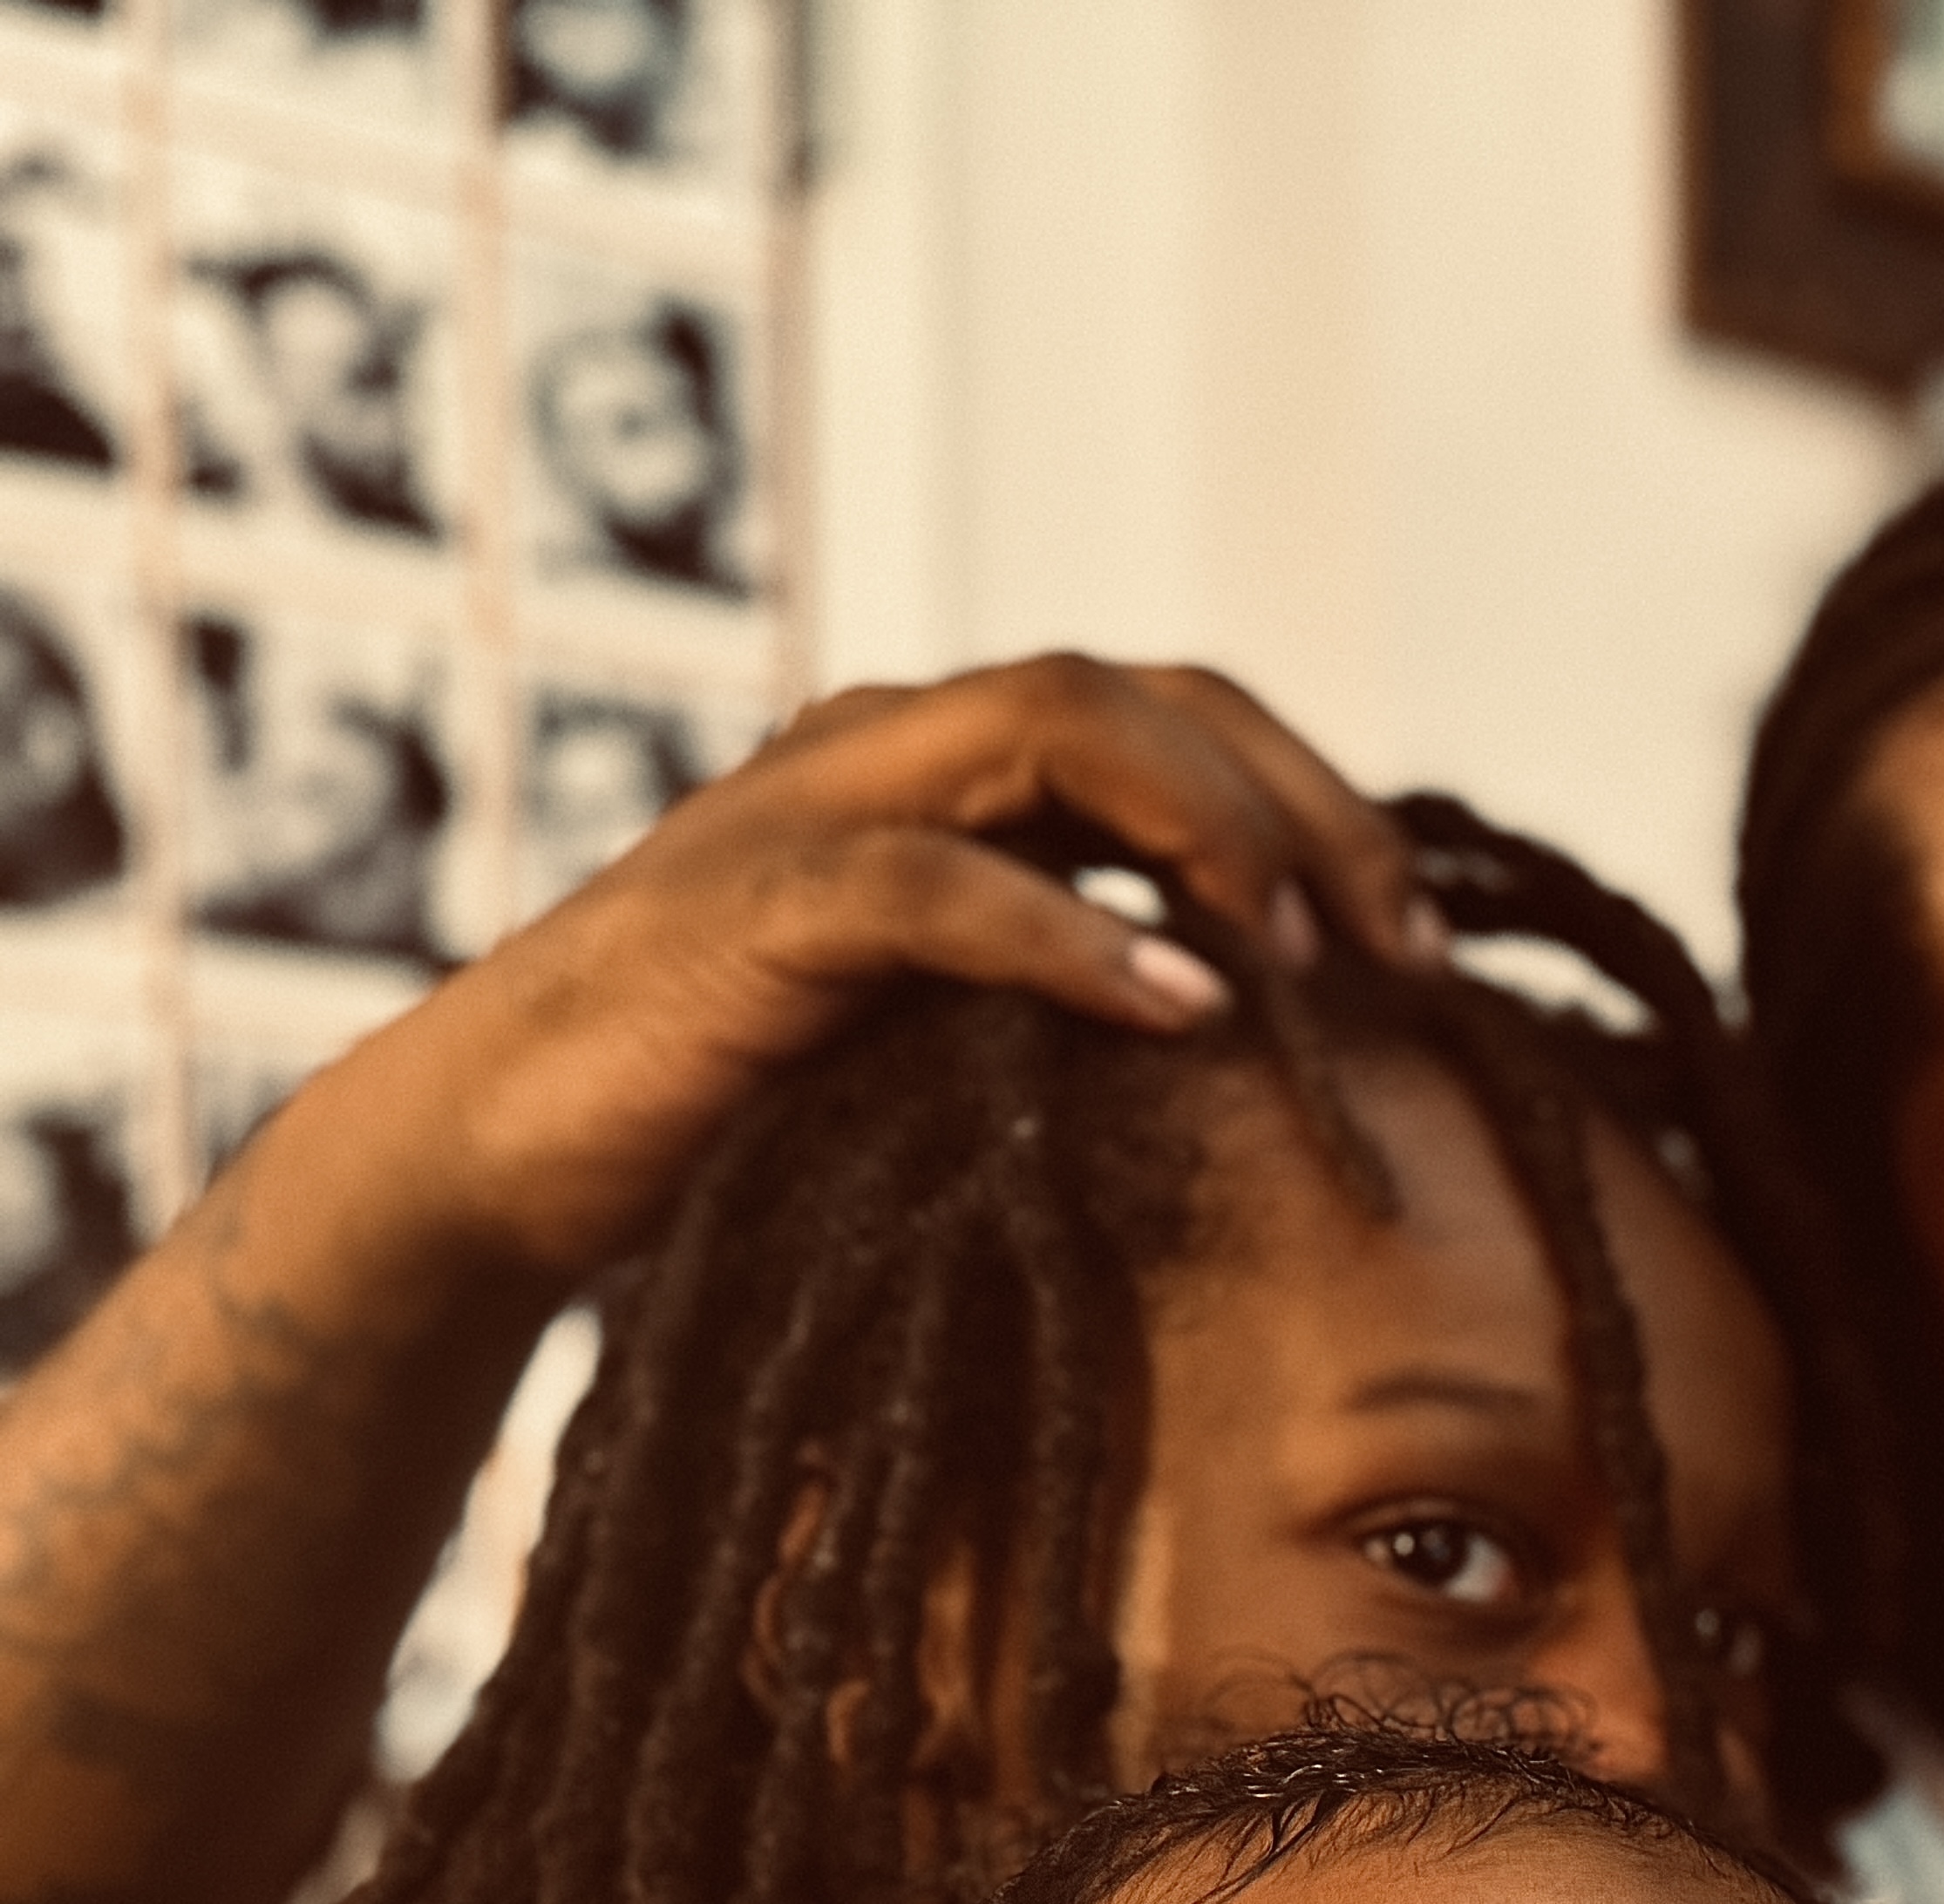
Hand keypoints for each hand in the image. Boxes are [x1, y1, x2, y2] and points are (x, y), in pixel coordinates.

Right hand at [256, 654, 1438, 1300]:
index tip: (1422, 947)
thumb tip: (1278, 1051)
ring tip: (1296, 958)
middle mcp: (887, 750)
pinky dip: (1064, 934)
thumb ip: (1081, 999)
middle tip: (1404, 951)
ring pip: (1046, 724)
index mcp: (949, 771)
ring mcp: (810, 810)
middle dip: (1299, 804)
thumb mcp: (957, 1041)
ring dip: (1202, 830)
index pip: (1177, 711)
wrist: (507, 1157)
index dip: (1320, 800)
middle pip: (1140, 692)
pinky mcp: (747, 910)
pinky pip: (928, 883)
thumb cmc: (748, 1109)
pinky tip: (1173, 1007)